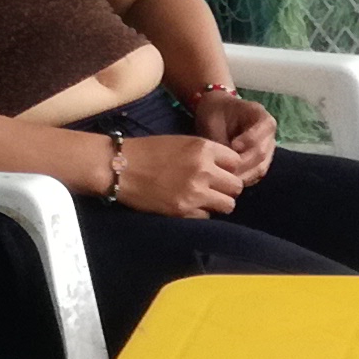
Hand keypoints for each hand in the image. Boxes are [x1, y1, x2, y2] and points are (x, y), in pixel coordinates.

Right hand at [111, 133, 248, 217]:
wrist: (121, 167)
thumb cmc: (149, 152)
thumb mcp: (183, 142)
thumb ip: (207, 154)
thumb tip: (227, 169)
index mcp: (204, 148)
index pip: (237, 162)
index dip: (229, 168)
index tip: (220, 171)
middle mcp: (204, 170)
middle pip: (236, 186)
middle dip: (228, 188)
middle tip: (215, 188)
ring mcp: (195, 192)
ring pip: (228, 205)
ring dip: (219, 202)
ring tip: (205, 199)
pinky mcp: (184, 211)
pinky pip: (207, 216)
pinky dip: (201, 212)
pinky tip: (188, 205)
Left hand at [186, 90, 279, 175]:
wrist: (217, 114)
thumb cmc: (215, 114)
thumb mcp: (215, 120)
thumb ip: (221, 140)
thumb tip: (223, 163)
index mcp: (261, 117)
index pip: (262, 131)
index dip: (249, 141)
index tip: (233, 146)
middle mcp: (269, 135)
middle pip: (262, 154)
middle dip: (243, 165)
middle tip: (224, 171)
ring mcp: (267, 150)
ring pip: (261, 168)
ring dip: (243, 176)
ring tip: (225, 179)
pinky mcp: (261, 162)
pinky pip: (256, 175)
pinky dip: (244, 180)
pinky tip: (229, 182)